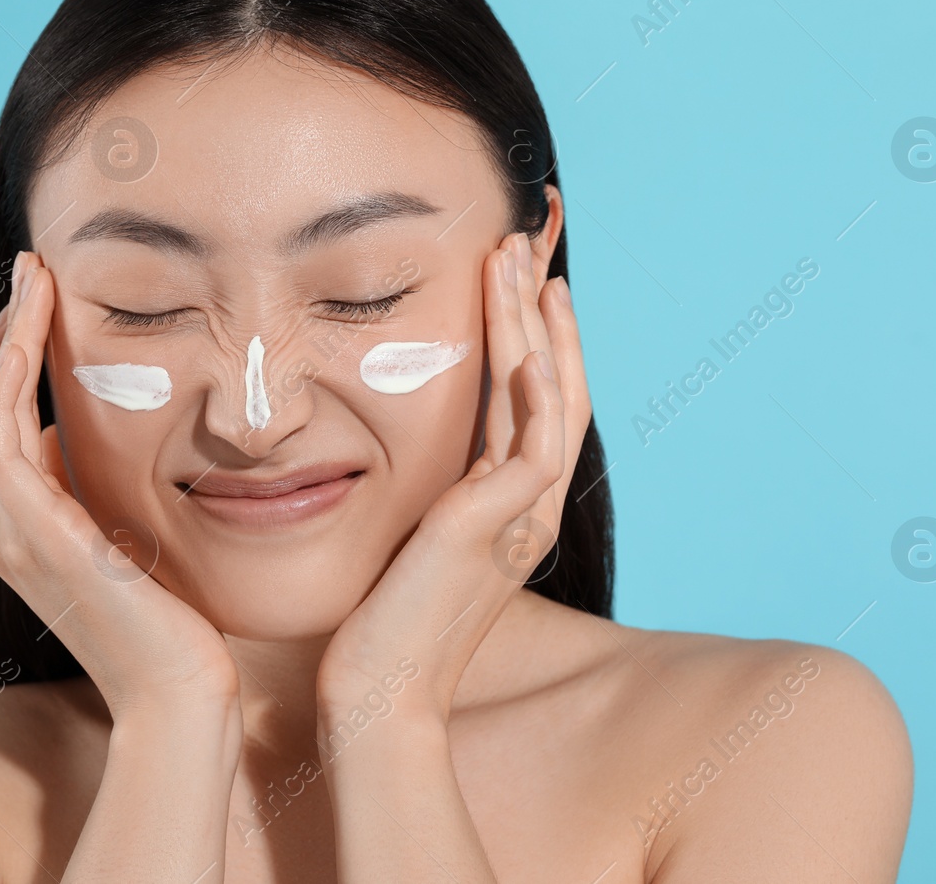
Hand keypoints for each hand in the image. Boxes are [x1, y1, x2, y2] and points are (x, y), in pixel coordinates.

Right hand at [0, 250, 240, 717]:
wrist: (179, 692)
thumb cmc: (172, 626)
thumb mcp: (125, 540)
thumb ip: (88, 496)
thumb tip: (63, 440)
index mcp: (26, 531)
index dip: (9, 362)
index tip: (40, 304)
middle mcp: (5, 531)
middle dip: (0, 335)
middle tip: (29, 270)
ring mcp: (10, 535)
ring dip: (4, 337)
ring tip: (32, 277)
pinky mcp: (31, 534)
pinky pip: (3, 435)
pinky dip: (11, 376)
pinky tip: (34, 330)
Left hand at [315, 231, 591, 719]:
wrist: (380, 695)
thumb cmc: (380, 624)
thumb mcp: (410, 540)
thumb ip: (425, 492)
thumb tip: (399, 448)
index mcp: (510, 508)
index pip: (533, 404)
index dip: (535, 338)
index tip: (522, 279)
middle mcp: (529, 508)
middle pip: (555, 387)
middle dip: (542, 311)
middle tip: (531, 242)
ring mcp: (522, 519)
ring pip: (548, 400)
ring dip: (536, 326)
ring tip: (522, 258)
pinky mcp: (499, 529)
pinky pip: (533, 447)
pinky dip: (535, 391)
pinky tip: (525, 340)